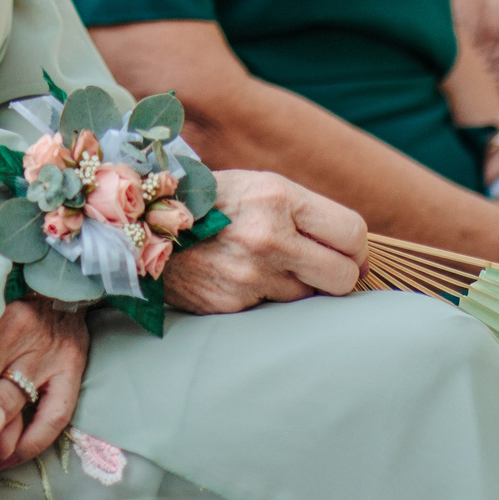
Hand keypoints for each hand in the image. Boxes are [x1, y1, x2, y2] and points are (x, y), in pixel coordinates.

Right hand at [161, 169, 364, 311]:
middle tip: (319, 270)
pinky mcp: (233, 304)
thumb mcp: (257, 188)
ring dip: (294, 287)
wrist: (142, 226)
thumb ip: (304, 213)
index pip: (353, 234)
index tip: (348, 255)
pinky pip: (272, 311)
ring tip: (262, 268)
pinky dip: (262, 299)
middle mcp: (269, 236)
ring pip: (308, 298)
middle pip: (343, 276)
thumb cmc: (211, 205)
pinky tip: (237, 279)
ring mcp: (250, 275)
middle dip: (338, 276)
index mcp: (278, 197)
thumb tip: (355, 255)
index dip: (356, 250)